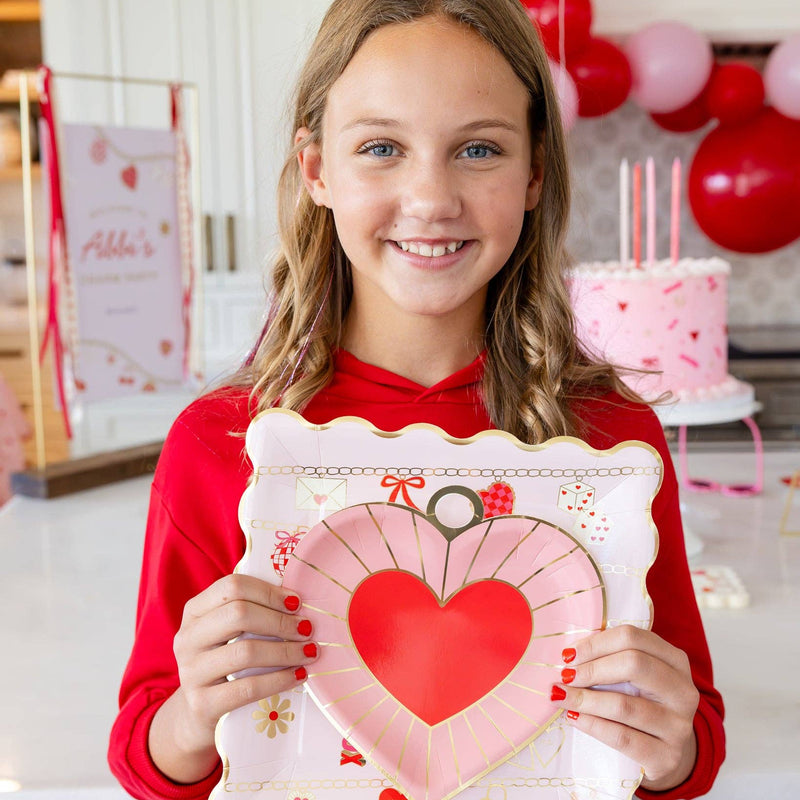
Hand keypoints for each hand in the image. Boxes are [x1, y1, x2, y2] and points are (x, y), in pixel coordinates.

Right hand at [150, 574, 318, 782]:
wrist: (196, 715)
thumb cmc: (223, 663)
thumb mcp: (227, 633)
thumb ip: (252, 611)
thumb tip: (298, 600)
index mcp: (195, 611)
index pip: (232, 586)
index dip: (269, 592)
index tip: (297, 603)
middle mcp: (188, 638)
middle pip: (239, 614)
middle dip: (280, 621)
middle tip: (307, 629)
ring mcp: (191, 672)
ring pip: (245, 651)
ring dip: (285, 650)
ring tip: (310, 652)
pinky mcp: (202, 704)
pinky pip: (247, 688)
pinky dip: (279, 680)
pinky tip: (298, 676)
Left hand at [550, 625, 698, 791]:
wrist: (664, 754)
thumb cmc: (641, 704)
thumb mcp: (635, 677)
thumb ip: (611, 659)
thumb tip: (569, 655)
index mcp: (675, 660)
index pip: (633, 637)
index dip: (596, 643)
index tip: (569, 654)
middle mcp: (683, 690)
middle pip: (633, 664)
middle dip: (592, 669)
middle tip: (565, 676)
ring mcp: (678, 726)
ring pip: (624, 705)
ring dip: (584, 699)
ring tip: (560, 696)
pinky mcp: (667, 757)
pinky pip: (622, 737)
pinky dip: (592, 725)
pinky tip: (573, 718)